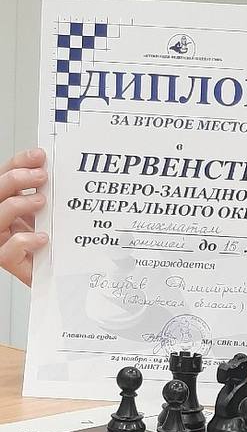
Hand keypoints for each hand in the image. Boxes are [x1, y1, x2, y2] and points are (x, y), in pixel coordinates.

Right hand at [0, 148, 48, 285]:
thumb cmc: (51, 245)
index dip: (19, 162)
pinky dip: (25, 241)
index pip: (5, 176)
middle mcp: (2, 220)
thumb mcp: (49, 214)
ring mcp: (1, 240)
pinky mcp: (8, 261)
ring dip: (19, 204)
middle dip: (17, 178)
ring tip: (41, 201)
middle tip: (41, 176)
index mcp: (9, 204)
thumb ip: (47, 195)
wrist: (56, 276)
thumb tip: (54, 172)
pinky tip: (42, 238)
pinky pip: (8, 250)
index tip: (40, 156)